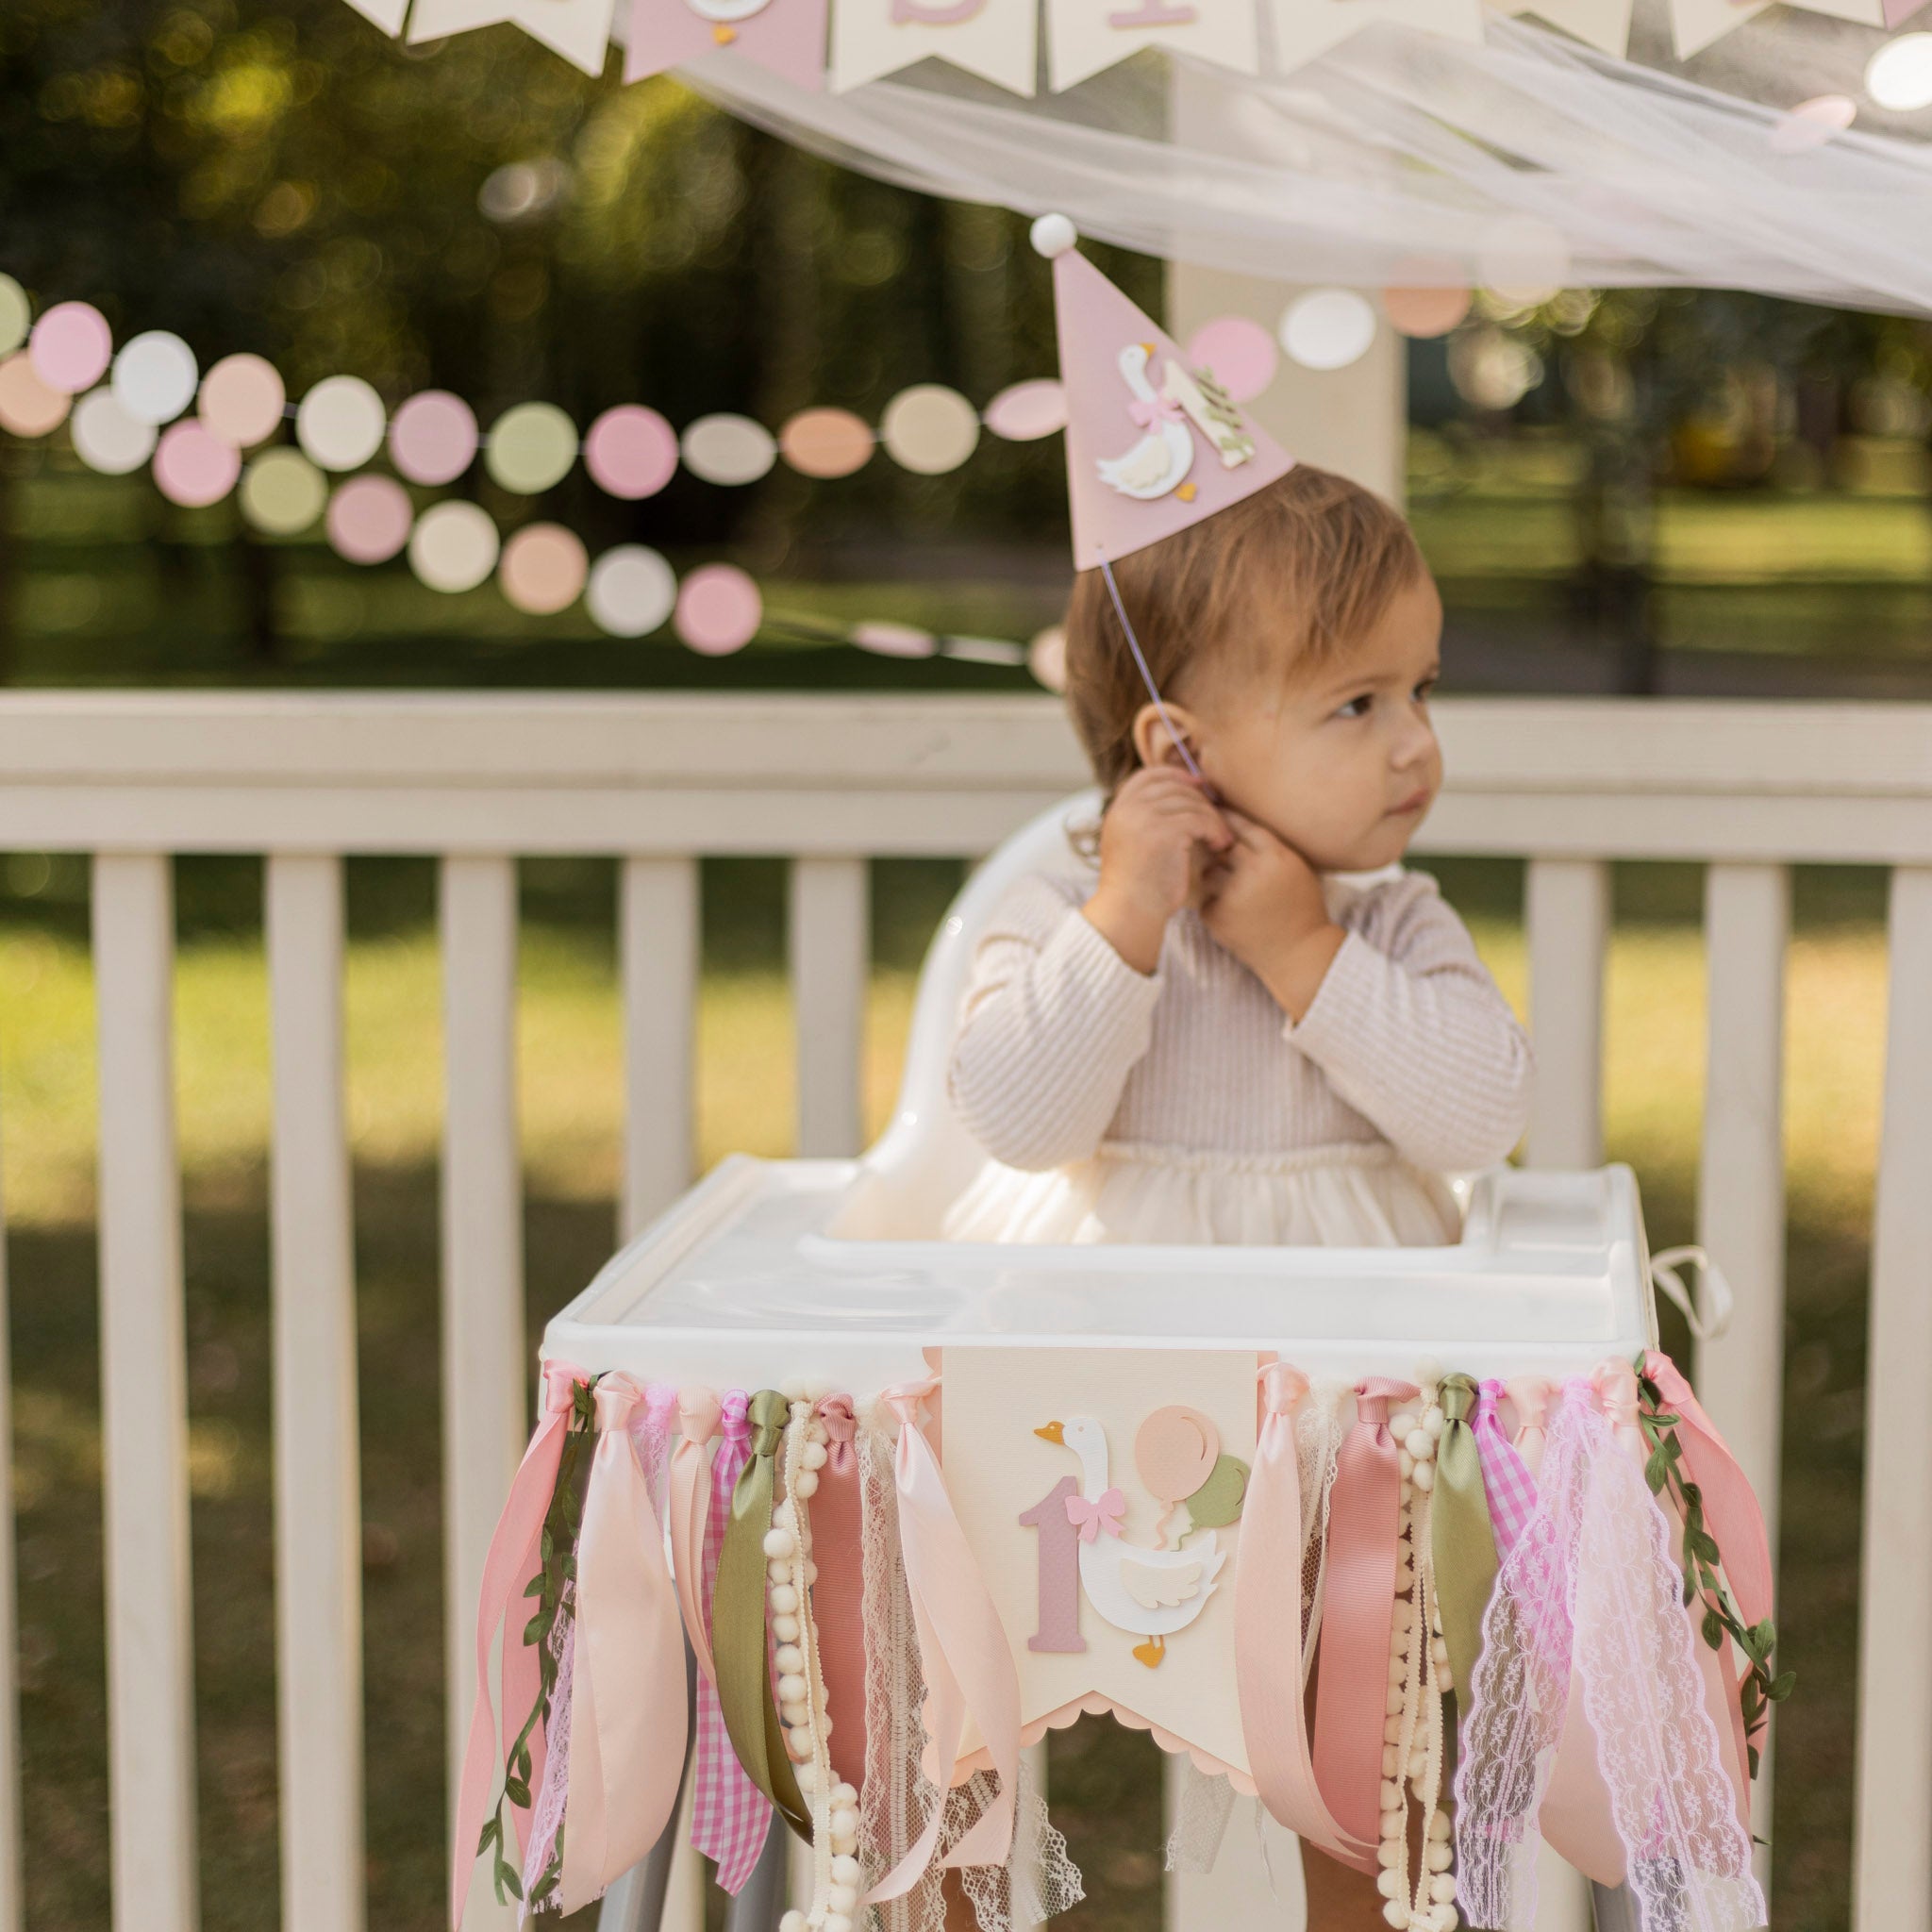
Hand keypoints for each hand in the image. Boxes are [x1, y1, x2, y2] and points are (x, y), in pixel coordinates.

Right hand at [1082, 767, 1232, 973]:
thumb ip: (1145, 819)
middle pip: (1173, 785)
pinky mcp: (1165, 832)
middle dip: (1200, 799)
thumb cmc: (1138, 886)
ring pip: (1191, 802)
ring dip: (1212, 817)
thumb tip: (1181, 795)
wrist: (1130, 912)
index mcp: (1118, 810)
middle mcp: (1128, 809)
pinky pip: (1200, 819)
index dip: (1175, 776)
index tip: (1197, 786)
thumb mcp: (1132, 844)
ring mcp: (1144, 818)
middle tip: (1217, 818)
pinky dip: (1215, 830)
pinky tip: (1220, 845)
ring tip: (1221, 837)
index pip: (1148, 776)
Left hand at [1199, 807, 1344, 1019]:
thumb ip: (1270, 846)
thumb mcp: (1297, 868)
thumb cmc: (1301, 907)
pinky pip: (1205, 898)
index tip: (1217, 816)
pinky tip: (1236, 915)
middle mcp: (1252, 872)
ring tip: (1238, 893)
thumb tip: (1232, 821)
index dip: (1227, 820)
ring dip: (1216, 877)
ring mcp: (1232, 896)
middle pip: (1222, 846)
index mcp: (1276, 856)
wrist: (1298, 953)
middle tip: (1224, 856)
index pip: (1242, 825)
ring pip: (1209, 872)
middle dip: (1221, 850)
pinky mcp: (1216, 917)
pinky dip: (1214, 903)